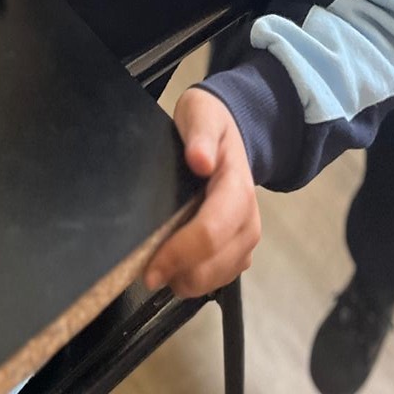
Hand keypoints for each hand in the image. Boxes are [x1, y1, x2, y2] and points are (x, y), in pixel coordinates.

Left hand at [141, 87, 260, 297]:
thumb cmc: (208, 123)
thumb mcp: (201, 115)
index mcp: (237, 188)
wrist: (227, 130)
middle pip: (213, 265)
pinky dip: (195, 278)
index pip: (210, 232)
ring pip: (217, 278)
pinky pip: (219, 278)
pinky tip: (176, 264)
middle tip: (145, 268)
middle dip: (178, 273)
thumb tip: (200, 160)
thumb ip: (201, 135)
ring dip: (186, 279)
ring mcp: (247, 237)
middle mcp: (249, 219)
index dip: (179, 254)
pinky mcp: (240, 250)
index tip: (149, 269)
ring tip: (158, 265)